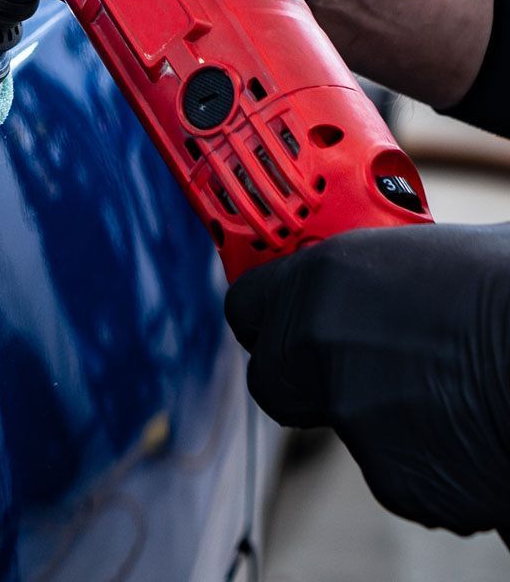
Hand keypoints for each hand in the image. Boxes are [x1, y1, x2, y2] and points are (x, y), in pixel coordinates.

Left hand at [226, 223, 509, 535]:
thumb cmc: (502, 283)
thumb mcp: (425, 249)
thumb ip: (377, 273)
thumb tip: (374, 277)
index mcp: (323, 279)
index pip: (248, 307)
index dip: (269, 314)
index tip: (283, 316)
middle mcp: (322, 350)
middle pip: (275, 380)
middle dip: (306, 376)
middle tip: (361, 362)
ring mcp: (358, 420)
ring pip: (349, 428)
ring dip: (385, 418)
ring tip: (452, 388)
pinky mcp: (402, 482)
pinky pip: (404, 474)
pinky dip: (432, 462)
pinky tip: (471, 429)